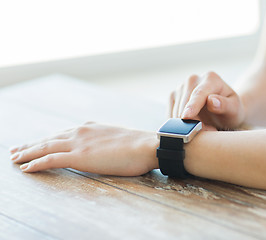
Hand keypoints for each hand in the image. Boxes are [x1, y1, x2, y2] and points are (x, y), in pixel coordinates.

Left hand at [9, 123, 158, 174]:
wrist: (145, 145)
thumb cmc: (137, 145)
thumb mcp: (117, 137)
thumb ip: (103, 140)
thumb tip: (100, 146)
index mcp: (90, 128)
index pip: (62, 134)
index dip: (46, 139)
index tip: (36, 143)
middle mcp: (80, 132)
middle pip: (49, 138)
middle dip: (31, 145)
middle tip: (15, 149)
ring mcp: (78, 143)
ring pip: (45, 147)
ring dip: (27, 153)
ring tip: (14, 158)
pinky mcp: (79, 156)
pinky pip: (50, 159)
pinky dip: (36, 163)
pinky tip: (25, 167)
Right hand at [169, 72, 245, 129]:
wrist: (222, 111)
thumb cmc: (230, 110)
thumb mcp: (234, 110)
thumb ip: (225, 105)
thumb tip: (211, 101)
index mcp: (211, 78)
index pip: (199, 93)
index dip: (192, 106)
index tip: (186, 117)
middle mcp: (193, 79)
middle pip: (185, 103)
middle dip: (192, 122)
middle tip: (208, 131)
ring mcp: (181, 87)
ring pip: (176, 110)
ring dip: (186, 125)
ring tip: (203, 128)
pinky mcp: (173, 97)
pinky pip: (170, 114)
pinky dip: (178, 125)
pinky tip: (191, 126)